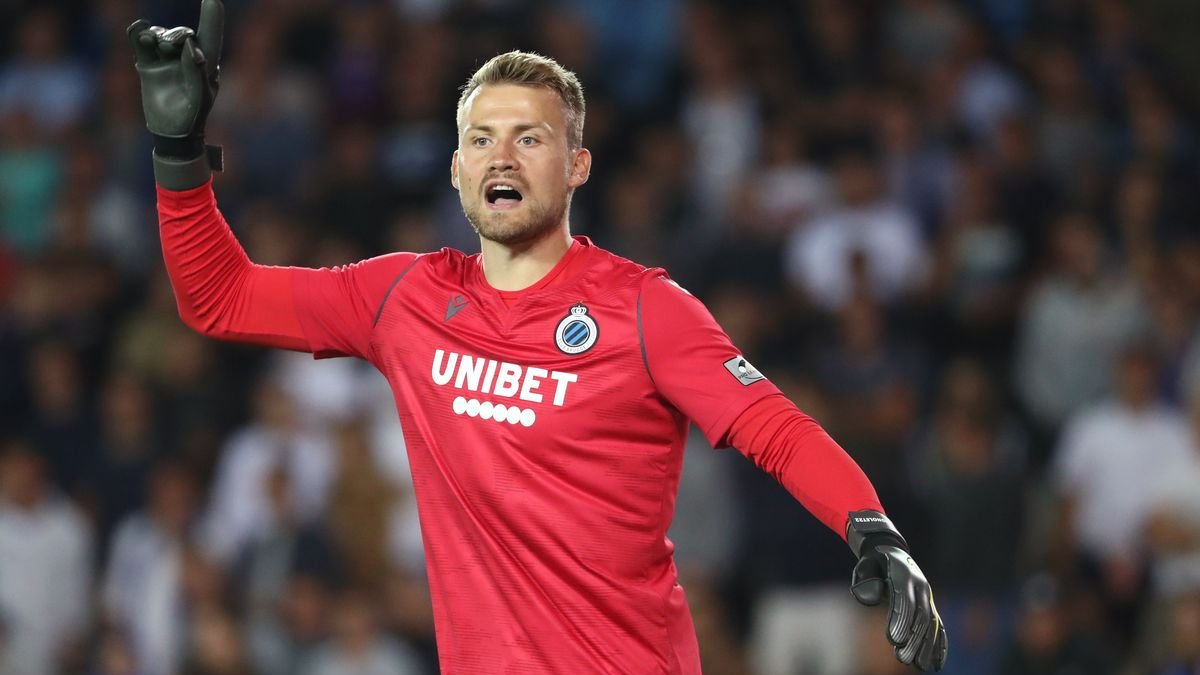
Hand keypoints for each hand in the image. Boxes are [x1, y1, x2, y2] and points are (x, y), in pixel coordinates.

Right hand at [128, 0, 223, 160]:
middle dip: (176, 34)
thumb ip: (196, 71)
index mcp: (205, 63)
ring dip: (157, 35)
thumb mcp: (199, 96)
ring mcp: (165, 59)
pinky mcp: (147, 64)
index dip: (211, 17)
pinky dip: (138, 33)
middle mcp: (185, 57)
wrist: (171, 131)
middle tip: (169, 45)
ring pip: (160, 35)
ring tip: (153, 43)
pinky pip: (141, 42)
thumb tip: (189, 46)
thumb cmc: (193, 115)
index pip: (210, 35)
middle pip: (182, 34)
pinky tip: (139, 29)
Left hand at [851, 544, 948, 671]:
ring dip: (927, 646)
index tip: (894, 640)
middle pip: (920, 615)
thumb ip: (867, 581)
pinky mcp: (931, 605)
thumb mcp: (866, 565)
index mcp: (903, 574)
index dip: (901, 620)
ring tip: (920, 665)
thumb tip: (874, 599)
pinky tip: (937, 662)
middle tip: (903, 659)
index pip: (904, 600)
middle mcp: (920, 585)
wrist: (892, 551)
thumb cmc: (874, 562)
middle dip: (913, 638)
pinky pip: (939, 626)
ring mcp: (928, 595)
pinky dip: (939, 644)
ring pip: (932, 623)